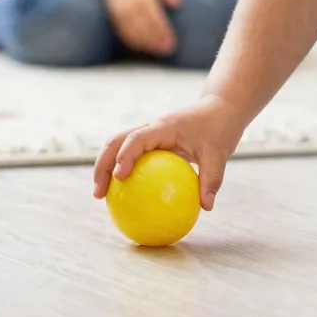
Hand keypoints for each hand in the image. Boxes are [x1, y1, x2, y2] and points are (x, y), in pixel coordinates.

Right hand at [93, 94, 249, 210]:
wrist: (218, 109)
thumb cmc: (218, 129)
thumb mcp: (219, 154)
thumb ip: (212, 179)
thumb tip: (206, 207)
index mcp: (163, 127)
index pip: (137, 138)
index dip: (125, 155)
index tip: (119, 177)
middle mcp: (150, 127)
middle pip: (115, 141)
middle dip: (102, 165)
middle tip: (98, 193)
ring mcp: (147, 132)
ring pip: (117, 146)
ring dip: (104, 167)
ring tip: (101, 196)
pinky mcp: (150, 140)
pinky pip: (130, 154)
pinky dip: (120, 170)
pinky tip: (123, 195)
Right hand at [102, 0, 181, 56]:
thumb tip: (178, 4)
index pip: (155, 19)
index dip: (164, 32)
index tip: (173, 42)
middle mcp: (131, 5)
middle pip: (145, 28)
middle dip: (157, 41)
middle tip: (168, 50)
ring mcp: (121, 12)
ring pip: (134, 33)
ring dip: (146, 45)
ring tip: (157, 52)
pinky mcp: (114, 16)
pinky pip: (123, 33)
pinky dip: (132, 42)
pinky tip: (142, 48)